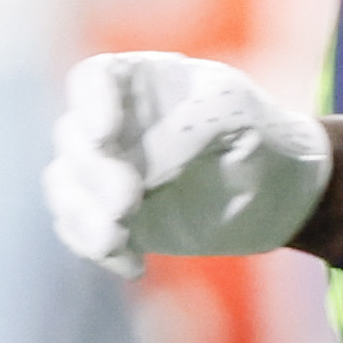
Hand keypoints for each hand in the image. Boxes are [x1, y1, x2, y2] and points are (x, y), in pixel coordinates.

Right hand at [43, 50, 330, 276]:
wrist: (277, 195)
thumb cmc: (259, 137)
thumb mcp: (234, 117)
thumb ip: (186, 128)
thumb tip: (139, 165)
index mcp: (141, 82)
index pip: (93, 79)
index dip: (88, 104)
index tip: (104, 135)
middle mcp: (114, 122)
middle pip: (73, 138)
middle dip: (94, 174)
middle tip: (128, 202)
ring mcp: (106, 169)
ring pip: (64, 184)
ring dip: (84, 215)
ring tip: (119, 240)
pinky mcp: (111, 215)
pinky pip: (78, 229)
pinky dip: (97, 248)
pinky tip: (134, 264)